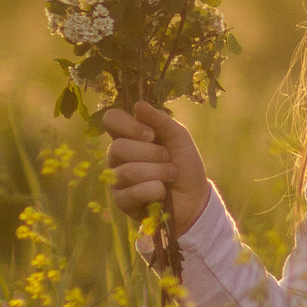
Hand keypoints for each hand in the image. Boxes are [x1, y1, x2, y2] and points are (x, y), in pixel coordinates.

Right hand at [101, 103, 209, 234]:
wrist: (195, 197)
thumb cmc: (185, 163)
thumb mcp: (179, 137)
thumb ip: (160, 120)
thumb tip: (138, 105)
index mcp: (129, 135)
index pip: (111, 120)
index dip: (128, 125)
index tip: (150, 134)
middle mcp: (118, 156)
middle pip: (117, 148)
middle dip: (151, 154)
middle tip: (167, 158)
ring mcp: (117, 179)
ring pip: (126, 172)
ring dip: (157, 172)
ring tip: (170, 174)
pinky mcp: (122, 201)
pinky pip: (131, 193)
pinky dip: (154, 190)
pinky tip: (162, 192)